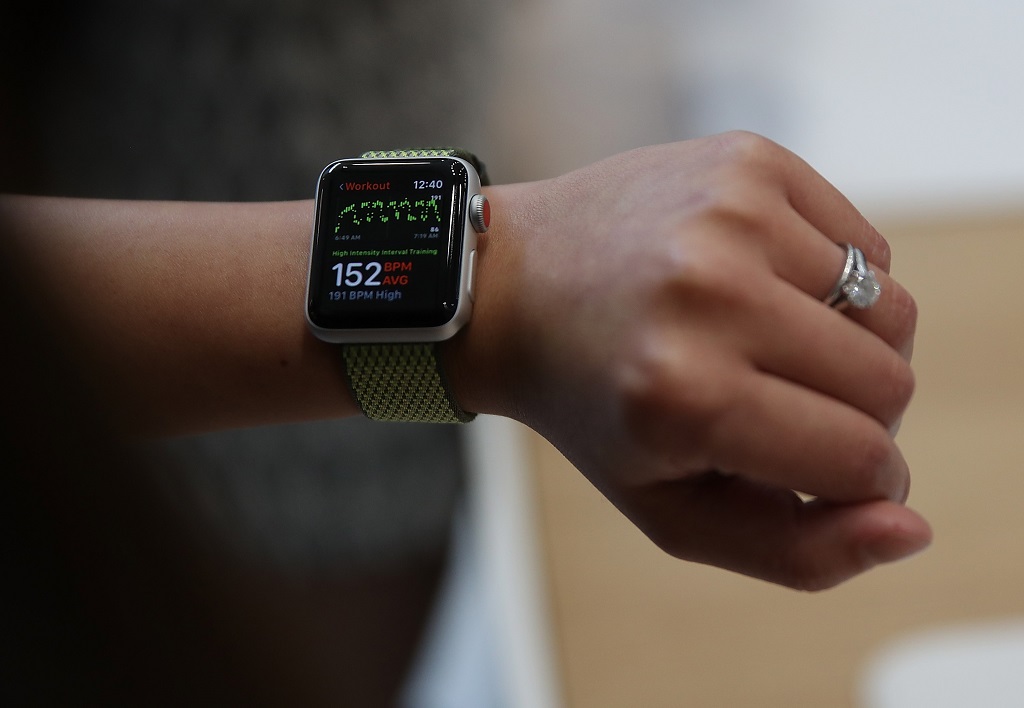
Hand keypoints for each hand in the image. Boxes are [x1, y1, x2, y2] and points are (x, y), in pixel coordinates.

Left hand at [450, 132, 931, 589]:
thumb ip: (796, 549)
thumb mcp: (670, 511)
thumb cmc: (593, 409)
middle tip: (782, 406)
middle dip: (857, 416)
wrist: (515, 285)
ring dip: (847, 349)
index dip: (859, 482)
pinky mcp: (750, 160)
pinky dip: (834, 285)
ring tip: (768, 348)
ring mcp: (733, 213)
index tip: (820, 472)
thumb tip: (912, 527)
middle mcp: (711, 292)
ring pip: (891, 311)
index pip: (863, 458)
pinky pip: (865, 246)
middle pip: (890, 382)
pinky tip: (763, 290)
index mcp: (686, 395)